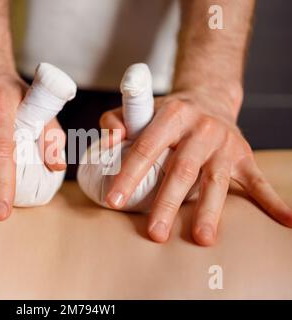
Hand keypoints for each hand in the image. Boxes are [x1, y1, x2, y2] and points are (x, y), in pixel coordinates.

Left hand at [100, 87, 291, 245]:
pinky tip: (285, 220)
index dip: (129, 174)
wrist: (208, 99)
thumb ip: (116, 121)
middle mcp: (201, 129)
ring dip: (208, 211)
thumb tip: (108, 142)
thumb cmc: (168, 112)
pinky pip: (257, 180)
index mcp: (172, 115)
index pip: (146, 148)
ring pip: (215, 181)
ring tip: (201, 238)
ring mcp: (224, 144)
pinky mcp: (243, 156)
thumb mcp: (140, 109)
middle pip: (182, 170)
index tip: (115, 200)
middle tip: (155, 233)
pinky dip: (271, 201)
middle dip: (167, 203)